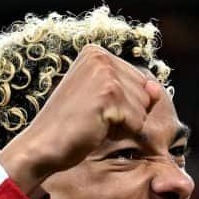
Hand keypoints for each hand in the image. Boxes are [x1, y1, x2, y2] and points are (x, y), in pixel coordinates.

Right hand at [0, 45, 163, 195]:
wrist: (42, 145)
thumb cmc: (69, 126)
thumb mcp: (101, 100)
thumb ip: (131, 90)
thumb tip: (157, 89)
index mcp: (95, 53)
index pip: (137, 79)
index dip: (122, 103)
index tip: (93, 108)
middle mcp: (100, 57)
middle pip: (143, 90)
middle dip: (126, 112)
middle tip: (94, 117)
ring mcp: (105, 74)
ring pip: (143, 105)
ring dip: (124, 123)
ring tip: (95, 122)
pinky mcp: (109, 94)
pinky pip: (137, 119)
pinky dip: (121, 131)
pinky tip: (97, 129)